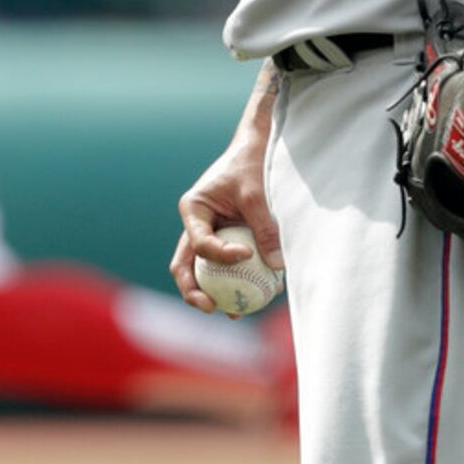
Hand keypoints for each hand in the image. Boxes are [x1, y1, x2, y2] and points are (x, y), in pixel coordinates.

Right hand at [170, 138, 282, 312]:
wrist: (257, 149)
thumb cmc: (252, 165)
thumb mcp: (257, 195)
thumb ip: (264, 229)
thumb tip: (278, 267)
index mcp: (193, 209)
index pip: (199, 242)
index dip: (219, 254)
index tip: (246, 254)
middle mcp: (195, 225)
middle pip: (185, 264)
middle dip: (194, 290)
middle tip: (212, 307)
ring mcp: (209, 235)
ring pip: (203, 271)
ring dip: (213, 293)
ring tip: (233, 313)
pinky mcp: (226, 241)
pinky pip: (225, 267)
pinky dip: (235, 282)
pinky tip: (251, 301)